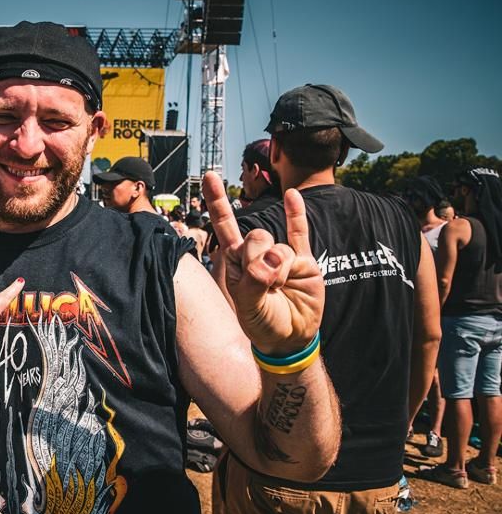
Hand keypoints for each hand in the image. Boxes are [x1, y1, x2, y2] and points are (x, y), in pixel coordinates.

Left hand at [203, 171, 323, 353]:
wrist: (290, 337)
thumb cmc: (262, 322)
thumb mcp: (248, 306)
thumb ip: (255, 281)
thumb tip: (276, 258)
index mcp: (234, 261)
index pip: (224, 226)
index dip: (217, 201)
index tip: (209, 176)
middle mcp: (256, 254)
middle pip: (256, 236)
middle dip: (259, 258)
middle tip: (265, 282)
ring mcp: (281, 256)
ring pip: (279, 246)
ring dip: (280, 268)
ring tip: (280, 286)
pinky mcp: (304, 261)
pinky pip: (300, 233)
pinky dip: (297, 214)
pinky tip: (293, 196)